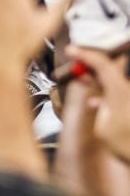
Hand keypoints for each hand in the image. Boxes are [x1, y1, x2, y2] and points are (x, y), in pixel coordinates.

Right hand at [69, 46, 129, 162]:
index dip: (87, 55)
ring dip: (99, 76)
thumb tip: (95, 101)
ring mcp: (129, 96)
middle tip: (76, 64)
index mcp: (120, 94)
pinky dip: (107, 86)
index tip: (72, 50)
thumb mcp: (104, 129)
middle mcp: (128, 92)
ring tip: (84, 79)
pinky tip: (100, 96)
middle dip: (92, 64)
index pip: (103, 65)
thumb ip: (99, 109)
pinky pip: (119, 88)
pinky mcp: (128, 102)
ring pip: (115, 78)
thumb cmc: (127, 145)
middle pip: (111, 69)